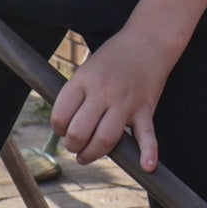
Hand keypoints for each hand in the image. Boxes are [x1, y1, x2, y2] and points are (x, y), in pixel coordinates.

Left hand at [53, 25, 172, 171]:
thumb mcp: (87, 68)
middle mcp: (102, 92)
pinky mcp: (145, 108)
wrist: (148, 40)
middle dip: (73, 145)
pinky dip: (149, 152)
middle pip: (80, 131)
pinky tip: (147, 166)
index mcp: (83, 80)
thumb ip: (76, 94)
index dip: (58, 128)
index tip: (63, 129)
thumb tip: (65, 124)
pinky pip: (147, 134)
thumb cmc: (113, 57)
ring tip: (86, 155)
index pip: (60, 115)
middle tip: (75, 146)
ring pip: (106, 138)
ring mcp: (125, 101)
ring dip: (94, 153)